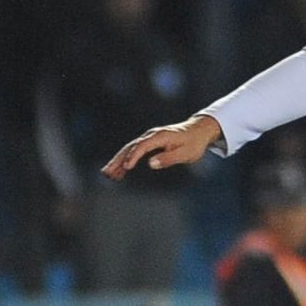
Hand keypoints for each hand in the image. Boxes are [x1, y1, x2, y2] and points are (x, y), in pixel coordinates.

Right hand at [102, 113, 223, 179]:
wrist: (198, 131)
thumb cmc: (194, 143)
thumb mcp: (186, 153)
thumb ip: (169, 158)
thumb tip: (151, 163)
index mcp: (160, 136)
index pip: (142, 146)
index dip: (134, 156)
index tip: (127, 167)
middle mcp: (151, 135)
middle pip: (131, 147)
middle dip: (118, 160)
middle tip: (107, 172)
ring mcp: (149, 138)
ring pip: (129, 149)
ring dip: (118, 161)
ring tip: (107, 174)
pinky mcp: (149, 142)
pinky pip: (134, 151)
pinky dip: (126, 160)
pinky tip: (119, 171)